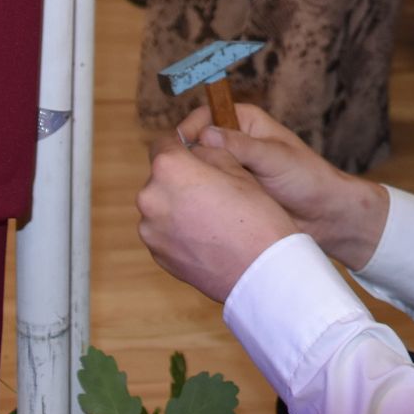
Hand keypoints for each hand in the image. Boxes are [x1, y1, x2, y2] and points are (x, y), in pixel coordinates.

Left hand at [135, 126, 301, 302]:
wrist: (262, 271)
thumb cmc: (256, 217)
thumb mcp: (237, 169)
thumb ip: (209, 152)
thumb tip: (196, 149)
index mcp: (170, 168)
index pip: (164, 143)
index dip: (182, 144)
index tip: (194, 151)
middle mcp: (151, 197)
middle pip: (162, 178)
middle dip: (181, 179)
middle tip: (211, 188)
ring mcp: (151, 230)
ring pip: (162, 206)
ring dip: (179, 206)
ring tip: (211, 217)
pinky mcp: (158, 255)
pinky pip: (165, 232)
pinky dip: (180, 231)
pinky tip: (208, 236)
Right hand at [178, 105, 389, 269]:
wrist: (325, 215)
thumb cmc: (308, 178)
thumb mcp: (275, 158)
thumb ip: (242, 146)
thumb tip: (206, 135)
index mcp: (244, 121)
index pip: (204, 116)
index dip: (189, 131)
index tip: (179, 150)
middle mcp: (232, 142)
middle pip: (195, 144)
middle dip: (188, 159)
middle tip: (182, 178)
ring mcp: (229, 168)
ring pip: (198, 170)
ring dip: (194, 181)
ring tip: (190, 197)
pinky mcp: (229, 192)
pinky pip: (206, 191)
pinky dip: (201, 198)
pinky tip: (198, 210)